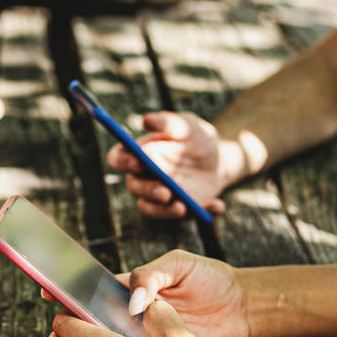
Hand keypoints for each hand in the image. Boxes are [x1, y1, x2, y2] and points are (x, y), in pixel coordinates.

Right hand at [42, 250, 248, 336]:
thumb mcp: (180, 264)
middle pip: (90, 323)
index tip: (49, 291)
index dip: (69, 291)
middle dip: (66, 330)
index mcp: (132, 289)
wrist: (241, 308)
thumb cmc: (210, 279)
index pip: (94, 289)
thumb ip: (152, 275)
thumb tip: (131, 300)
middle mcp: (131, 316)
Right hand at [106, 111, 226, 218]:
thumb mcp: (186, 125)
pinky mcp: (177, 209)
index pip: (119, 158)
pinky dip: (201, 212)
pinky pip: (184, 216)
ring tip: (184, 207)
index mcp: (140, 154)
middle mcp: (143, 177)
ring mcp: (159, 196)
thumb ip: (167, 123)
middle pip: (134, 187)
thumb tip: (146, 120)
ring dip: (165, 211)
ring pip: (150, 208)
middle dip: (148, 191)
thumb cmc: (194, 137)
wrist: (217, 156)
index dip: (123, 161)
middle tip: (165, 192)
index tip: (137, 162)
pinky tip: (218, 206)